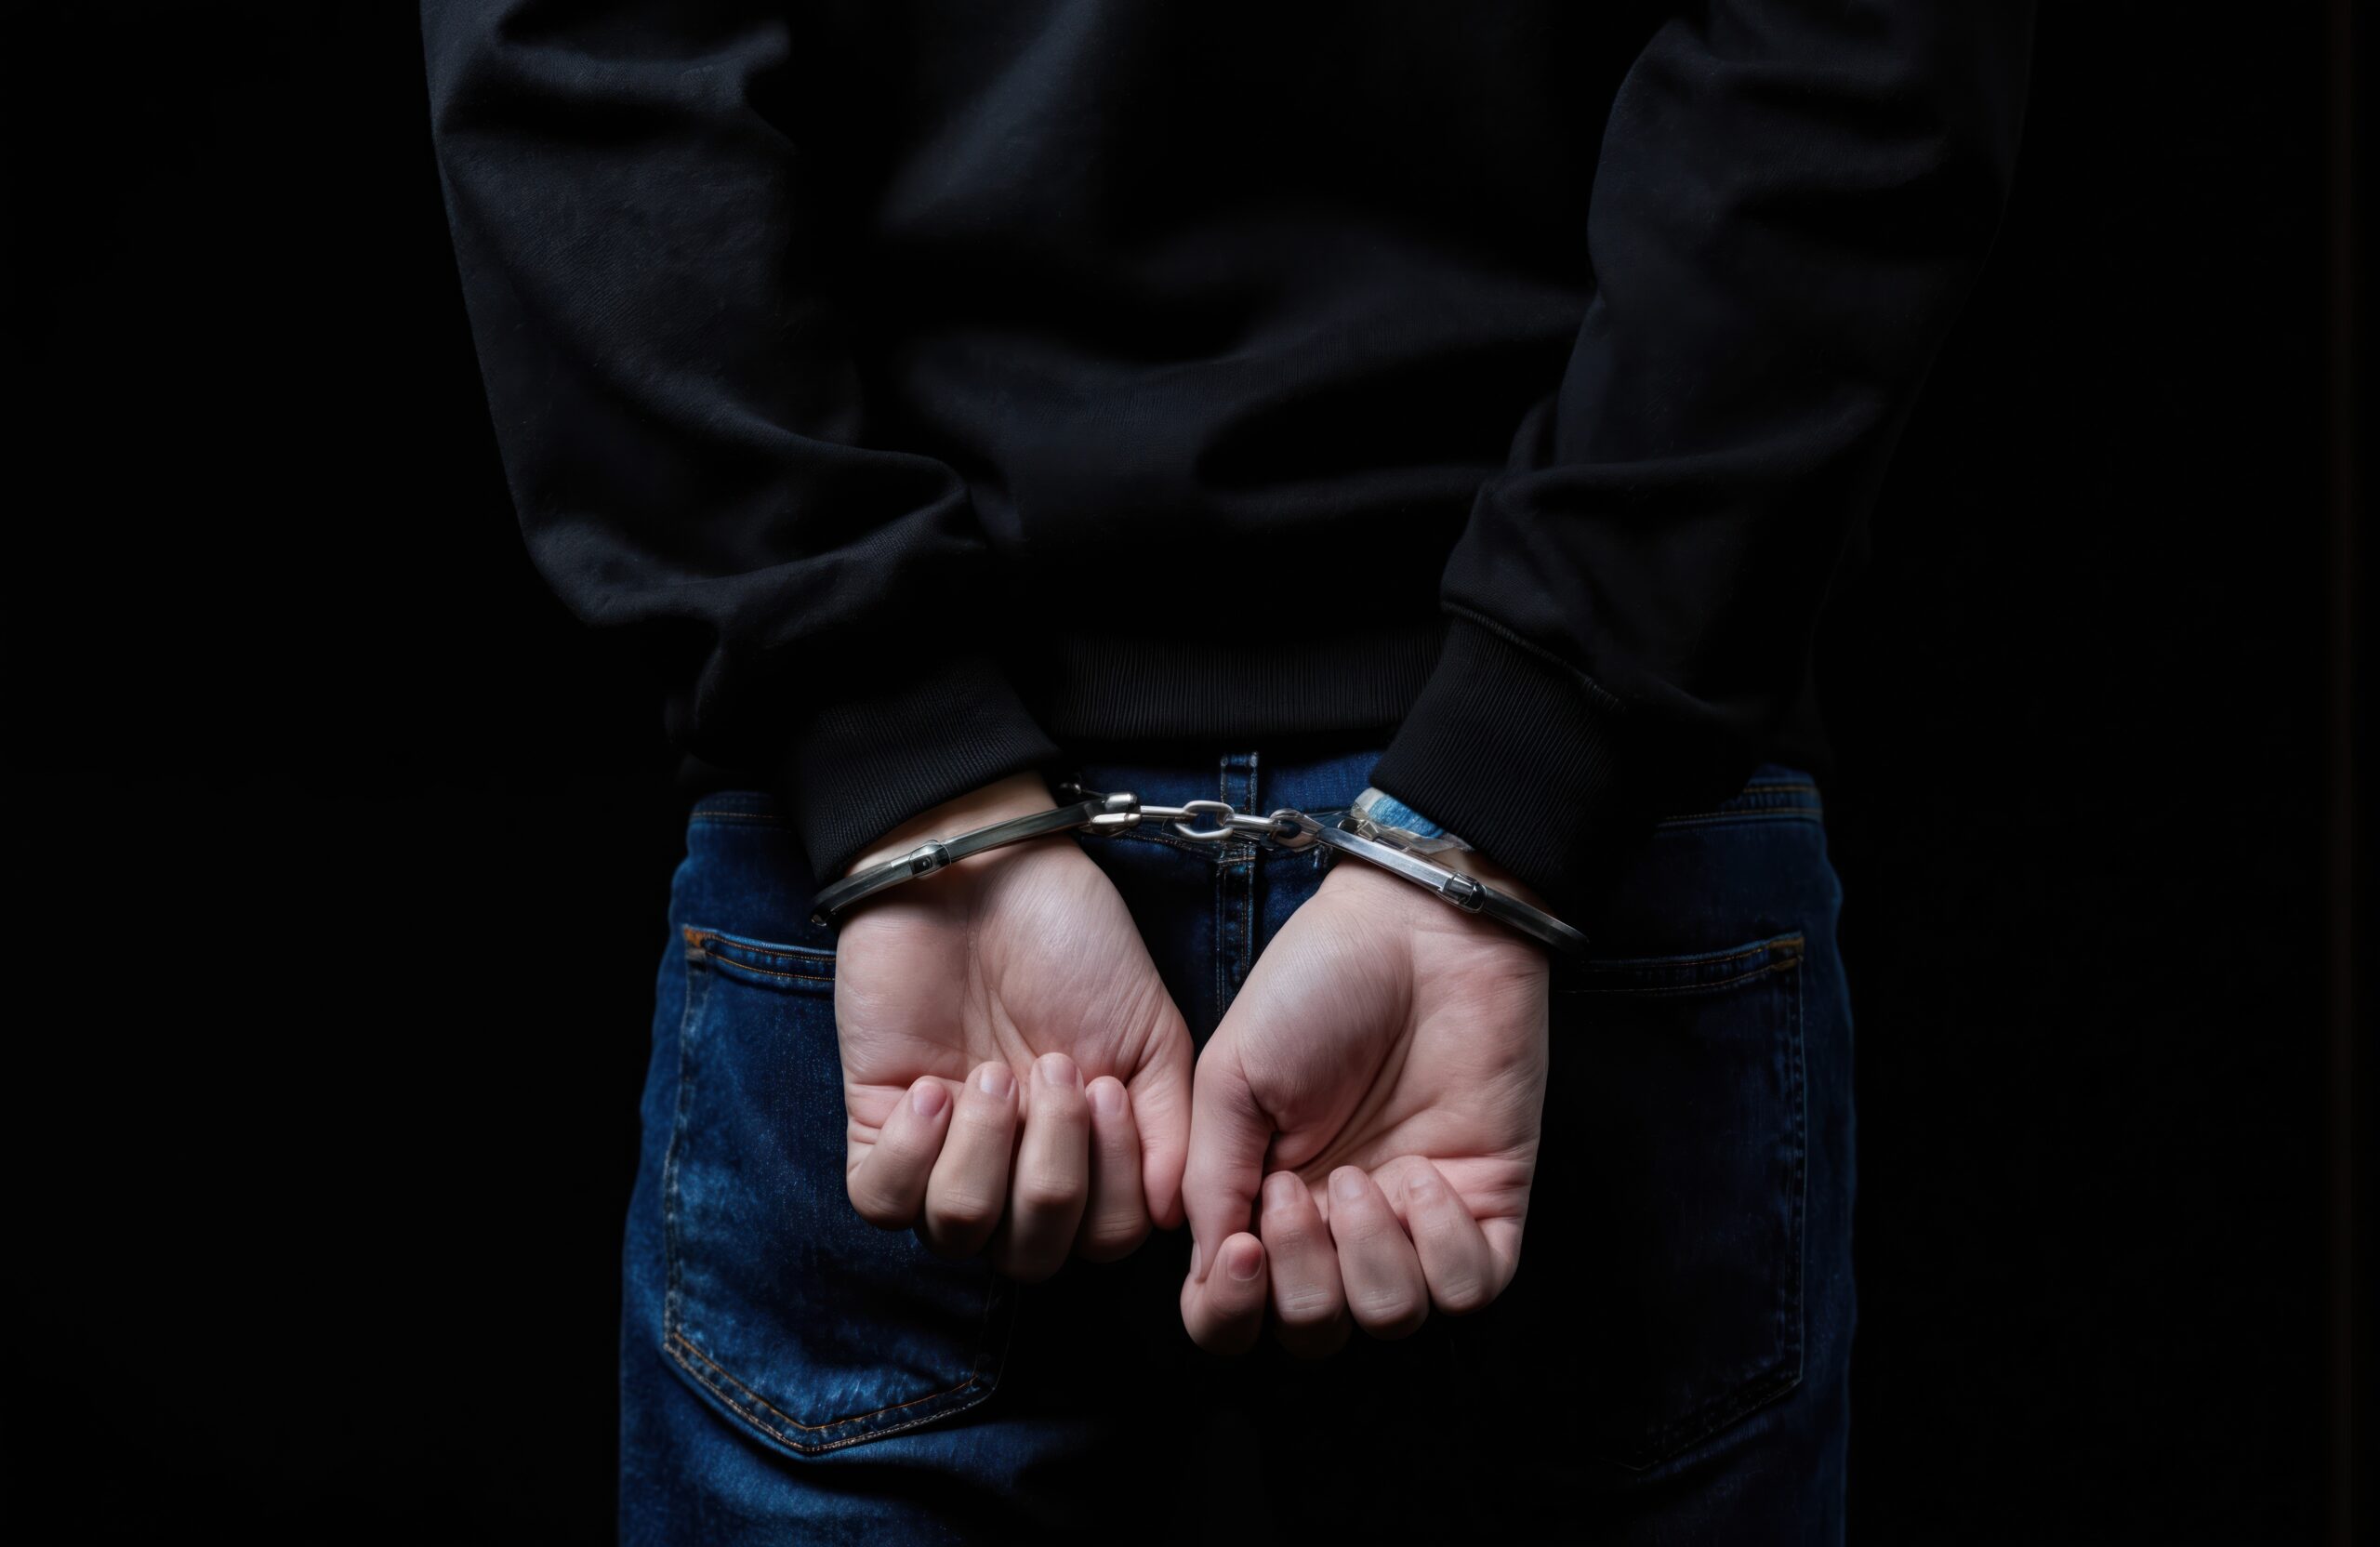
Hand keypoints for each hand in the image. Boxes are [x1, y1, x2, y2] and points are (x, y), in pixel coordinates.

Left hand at [832, 773, 1193, 1280]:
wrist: (987, 869)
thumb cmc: (1073, 943)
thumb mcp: (1151, 1034)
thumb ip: (1172, 1130)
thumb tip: (1174, 1219)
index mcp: (1088, 1157)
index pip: (1104, 1240)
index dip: (1112, 1187)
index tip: (1108, 1089)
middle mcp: (1015, 1170)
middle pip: (1031, 1257)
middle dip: (1053, 1174)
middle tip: (1054, 1071)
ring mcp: (942, 1153)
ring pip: (956, 1234)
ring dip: (985, 1156)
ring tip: (993, 1072)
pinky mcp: (874, 1125)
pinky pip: (880, 1203)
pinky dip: (910, 1157)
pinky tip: (934, 1090)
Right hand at [1177, 848, 1551, 1353]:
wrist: (1417, 929)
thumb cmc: (1315, 985)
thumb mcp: (1231, 1076)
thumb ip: (1211, 1178)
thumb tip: (1205, 1270)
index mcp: (1261, 1200)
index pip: (1230, 1311)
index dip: (1228, 1310)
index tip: (1241, 1249)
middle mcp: (1335, 1225)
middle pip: (1311, 1331)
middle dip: (1299, 1278)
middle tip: (1299, 1185)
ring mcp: (1414, 1220)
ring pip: (1390, 1318)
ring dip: (1370, 1259)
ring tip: (1367, 1173)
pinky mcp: (1487, 1203)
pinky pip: (1469, 1288)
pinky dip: (1443, 1247)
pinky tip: (1427, 1174)